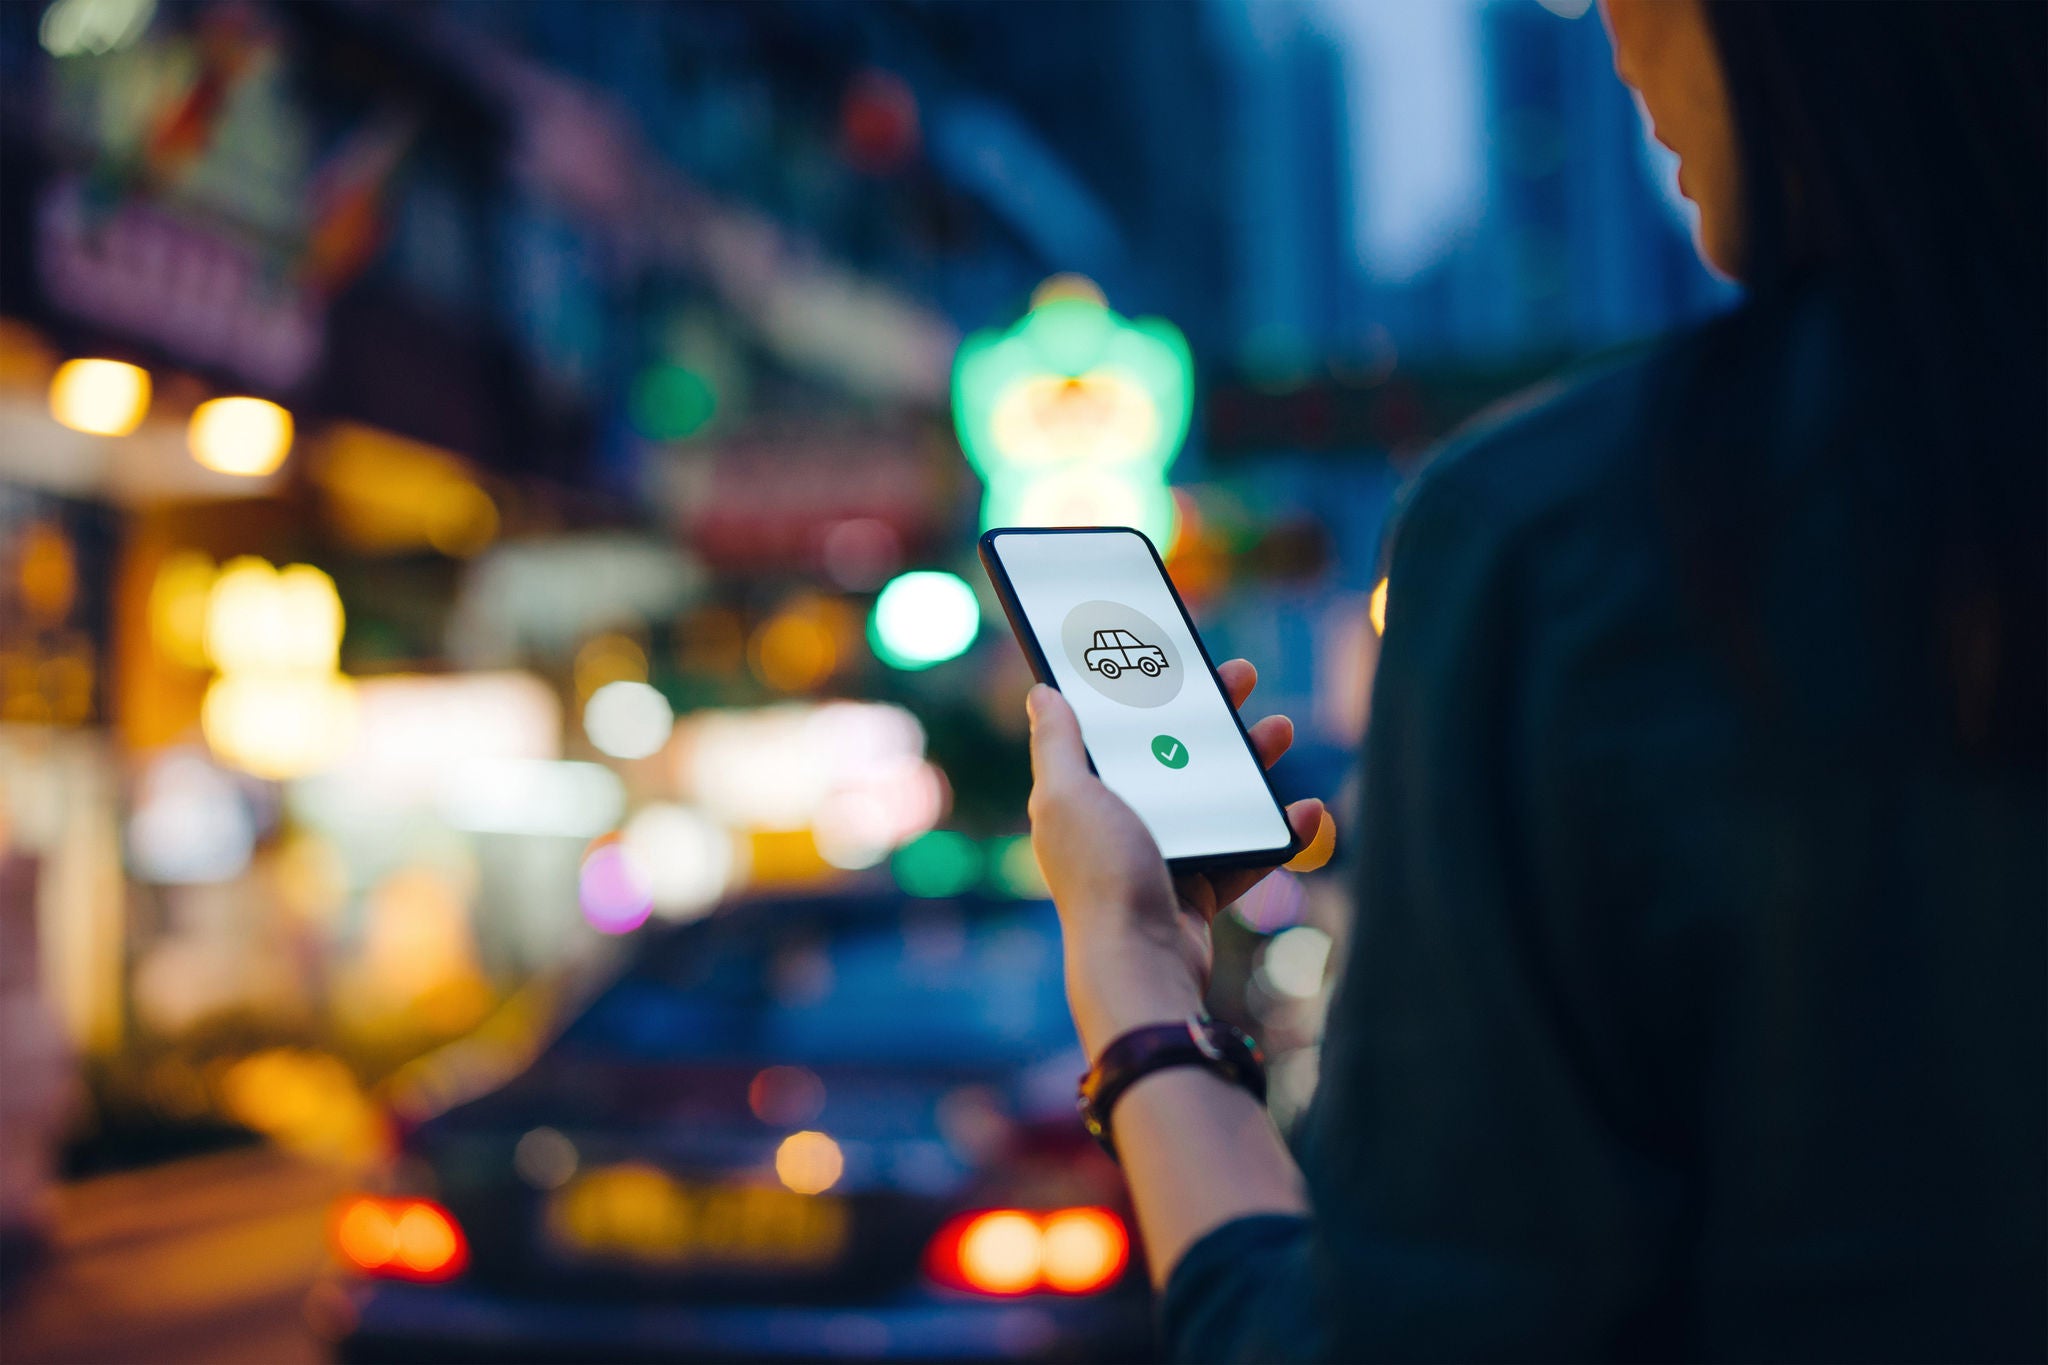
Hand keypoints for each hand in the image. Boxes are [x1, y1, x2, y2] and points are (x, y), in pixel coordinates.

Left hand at [1025, 659, 1326, 1058]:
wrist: (1141, 962)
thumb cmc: (1102, 874)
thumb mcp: (1069, 795)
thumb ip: (1057, 744)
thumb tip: (1041, 692)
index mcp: (1082, 797)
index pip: (1112, 729)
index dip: (1139, 689)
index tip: (1171, 653)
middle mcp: (1118, 823)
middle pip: (1169, 755)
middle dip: (1207, 714)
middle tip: (1241, 676)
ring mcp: (1160, 857)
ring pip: (1213, 797)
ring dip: (1249, 762)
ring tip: (1280, 730)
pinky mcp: (1197, 891)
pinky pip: (1243, 852)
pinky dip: (1277, 833)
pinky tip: (1306, 811)